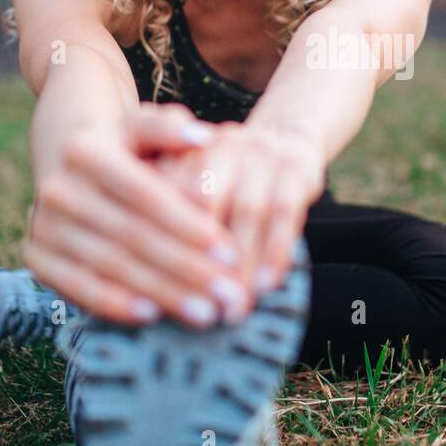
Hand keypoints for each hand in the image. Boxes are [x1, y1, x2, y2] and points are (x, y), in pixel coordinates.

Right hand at [23, 104, 249, 327]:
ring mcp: (43, 225)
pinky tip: (153, 317)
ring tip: (205, 313)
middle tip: (228, 295)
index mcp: (87, 151)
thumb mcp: (144, 126)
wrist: (66, 161)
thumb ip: (170, 129)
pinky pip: (78, 287)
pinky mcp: (36, 257)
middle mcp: (58, 188)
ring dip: (161, 292)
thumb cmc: (125, 147)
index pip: (148, 196)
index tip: (231, 254)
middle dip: (186, 269)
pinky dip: (114, 305)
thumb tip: (203, 137)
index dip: (191, 227)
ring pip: (111, 266)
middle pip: (133, 236)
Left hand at [151, 120, 324, 295]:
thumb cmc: (229, 178)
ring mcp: (259, 153)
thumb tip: (150, 287)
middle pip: (202, 201)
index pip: (164, 198)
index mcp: (182, 151)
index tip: (157, 295)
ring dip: (242, 266)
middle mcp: (217, 146)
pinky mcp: (295, 166)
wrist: (287, 135)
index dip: (160, 245)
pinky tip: (268, 285)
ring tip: (235, 310)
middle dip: (200, 259)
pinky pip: (285, 213)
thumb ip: (169, 217)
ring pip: (247, 212)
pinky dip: (275, 252)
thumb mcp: (195, 181)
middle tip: (197, 309)